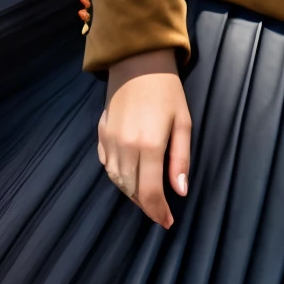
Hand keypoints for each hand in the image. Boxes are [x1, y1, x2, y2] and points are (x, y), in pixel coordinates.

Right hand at [98, 49, 191, 228]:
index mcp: (149, 147)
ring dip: (131, 192)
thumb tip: (179, 191)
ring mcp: (110, 141)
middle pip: (131, 190)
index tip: (167, 221)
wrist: (138, 62)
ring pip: (116, 180)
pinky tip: (130, 174)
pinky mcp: (101, 133)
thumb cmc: (167, 91)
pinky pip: (107, 164)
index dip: (158, 212)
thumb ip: (180, 160)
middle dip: (145, 204)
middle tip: (159, 210)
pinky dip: (117, 175)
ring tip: (146, 196)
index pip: (150, 193)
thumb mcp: (183, 124)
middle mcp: (125, 147)